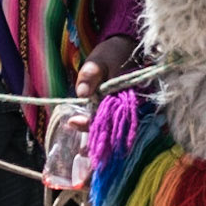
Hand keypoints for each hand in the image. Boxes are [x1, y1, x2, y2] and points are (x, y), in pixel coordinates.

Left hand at [66, 34, 137, 150]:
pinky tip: (94, 148)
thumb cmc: (113, 53)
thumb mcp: (99, 59)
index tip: (74, 123)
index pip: (109, 115)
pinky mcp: (127, 112)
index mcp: (127, 94)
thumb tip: (82, 92)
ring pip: (118, 133)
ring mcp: (131, 111)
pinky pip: (118, 129)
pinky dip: (107, 139)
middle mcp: (132, 106)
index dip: (91, 122)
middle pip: (116, 130)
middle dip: (99, 143)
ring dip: (103, 145)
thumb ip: (91, 74)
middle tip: (80, 153)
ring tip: (85, 156)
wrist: (129, 49)